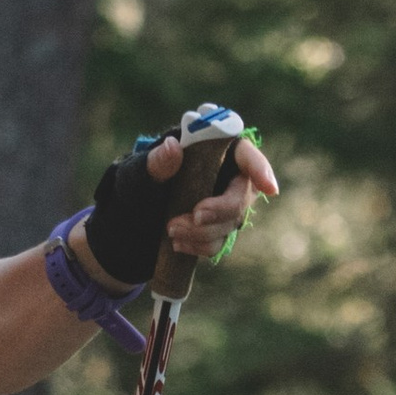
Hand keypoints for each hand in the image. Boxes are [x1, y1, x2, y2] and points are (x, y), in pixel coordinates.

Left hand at [71, 124, 278, 290]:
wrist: (127, 220)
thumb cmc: (135, 184)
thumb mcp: (137, 173)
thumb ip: (155, 163)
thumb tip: (173, 148)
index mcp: (210, 150)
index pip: (244, 153)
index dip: (260, 169)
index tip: (268, 188)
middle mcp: (224, 175)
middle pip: (242, 194)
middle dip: (220, 210)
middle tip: (194, 216)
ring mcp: (223, 204)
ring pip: (232, 222)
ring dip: (204, 231)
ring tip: (170, 230)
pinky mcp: (216, 228)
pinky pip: (219, 241)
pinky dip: (201, 246)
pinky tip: (177, 244)